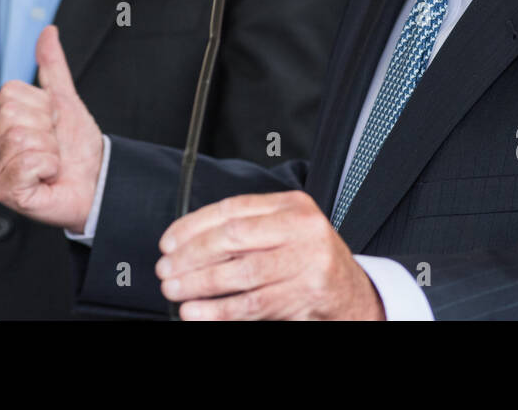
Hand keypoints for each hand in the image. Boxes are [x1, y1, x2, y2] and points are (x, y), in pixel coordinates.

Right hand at [0, 25, 102, 231]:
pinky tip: (48, 177)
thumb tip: (47, 31)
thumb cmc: (77, 147)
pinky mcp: (7, 192)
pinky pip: (27, 164)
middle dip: (46, 128)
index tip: (52, 124)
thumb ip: (52, 66)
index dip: (43, 106)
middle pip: (14, 115)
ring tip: (52, 163)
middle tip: (53, 145)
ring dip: (49, 150)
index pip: (11, 94)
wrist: (96, 181)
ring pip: (21, 139)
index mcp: (2, 121)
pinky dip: (48, 168)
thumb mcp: (66, 100)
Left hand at [155, 191, 384, 319]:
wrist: (351, 294)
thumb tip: (187, 242)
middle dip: (190, 256)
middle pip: (232, 238)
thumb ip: (248, 229)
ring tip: (174, 290)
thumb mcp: (285, 231)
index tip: (168, 242)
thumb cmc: (308, 261)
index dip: (193, 226)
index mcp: (292, 206)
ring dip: (198, 284)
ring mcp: (306, 262)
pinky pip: (251, 304)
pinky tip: (195, 312)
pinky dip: (217, 310)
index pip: (232, 210)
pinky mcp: (305, 295)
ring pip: (239, 273)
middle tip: (166, 269)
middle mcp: (302, 229)